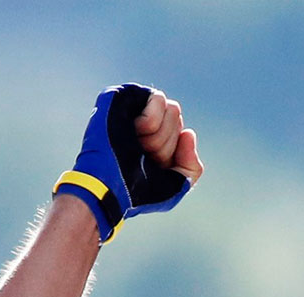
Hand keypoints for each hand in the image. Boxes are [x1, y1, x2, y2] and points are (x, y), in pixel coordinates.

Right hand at [53, 84, 203, 244]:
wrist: (111, 188)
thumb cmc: (138, 192)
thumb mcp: (176, 186)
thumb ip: (192, 166)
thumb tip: (188, 132)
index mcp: (154, 138)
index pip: (182, 132)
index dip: (171, 153)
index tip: (152, 166)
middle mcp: (144, 119)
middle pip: (177, 117)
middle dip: (164, 144)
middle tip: (142, 155)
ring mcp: (133, 107)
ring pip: (172, 108)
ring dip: (158, 136)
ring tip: (136, 146)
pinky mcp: (121, 97)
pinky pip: (157, 98)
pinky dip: (152, 121)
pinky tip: (135, 132)